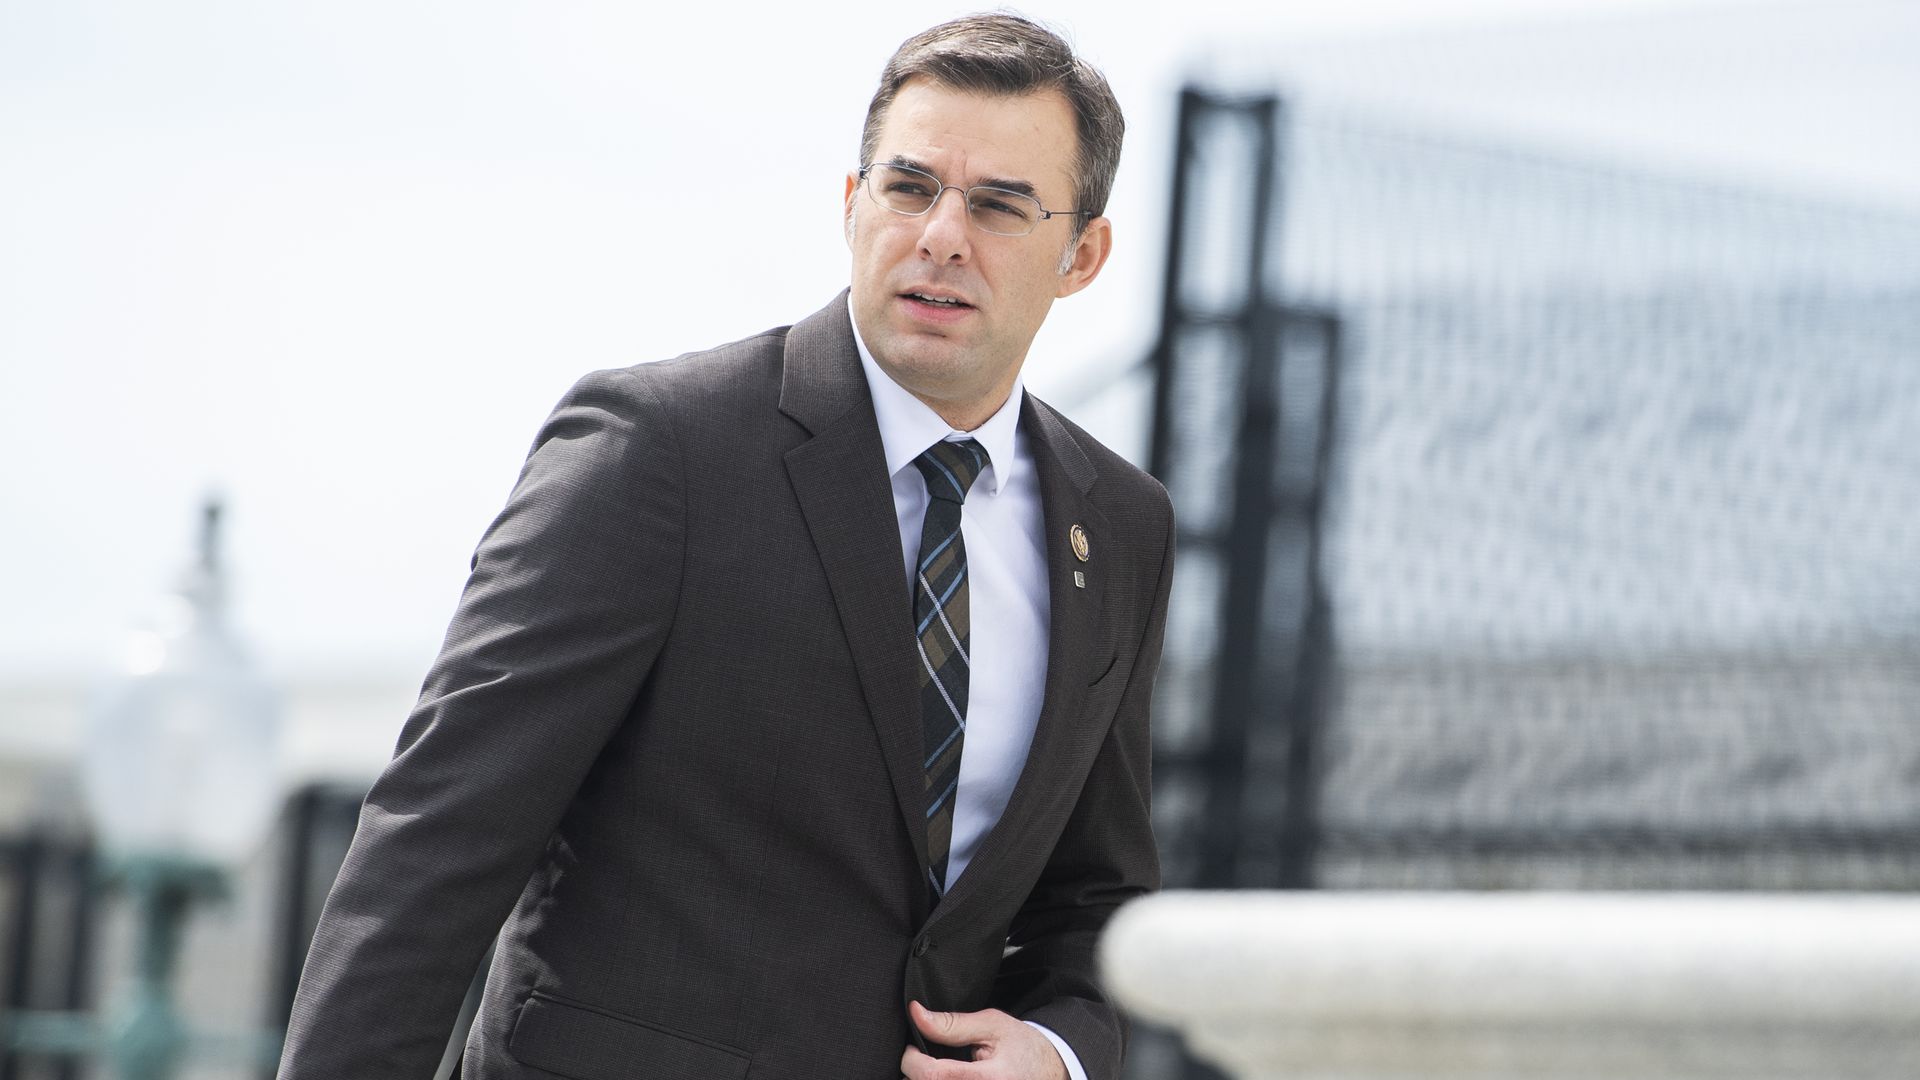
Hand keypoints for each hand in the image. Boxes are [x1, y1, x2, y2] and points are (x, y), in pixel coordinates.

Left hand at [900, 1000, 1067, 1079]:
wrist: (1050, 1071)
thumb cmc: (1022, 1047)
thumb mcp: (991, 1025)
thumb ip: (952, 1024)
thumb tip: (917, 1014)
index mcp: (986, 1078)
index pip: (932, 1075)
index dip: (911, 1060)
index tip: (912, 1048)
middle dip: (914, 1075)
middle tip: (921, 1060)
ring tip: (933, 1072)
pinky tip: (944, 1079)